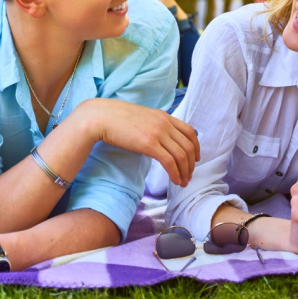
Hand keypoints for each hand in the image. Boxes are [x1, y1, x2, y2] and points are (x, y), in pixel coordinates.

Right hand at [76, 99, 198, 185]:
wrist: (101, 117)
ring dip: (185, 171)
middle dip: (191, 164)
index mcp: (164, 116)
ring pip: (181, 156)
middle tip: (189, 175)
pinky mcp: (149, 144)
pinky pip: (169, 162)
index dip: (196, 147)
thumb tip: (159, 139)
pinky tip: (175, 180)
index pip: (189, 131)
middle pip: (188, 146)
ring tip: (183, 182)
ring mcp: (158, 133)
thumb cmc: (116, 119)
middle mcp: (164, 123)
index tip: (195, 158)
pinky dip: (175, 173)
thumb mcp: (142, 117)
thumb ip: (154, 125)